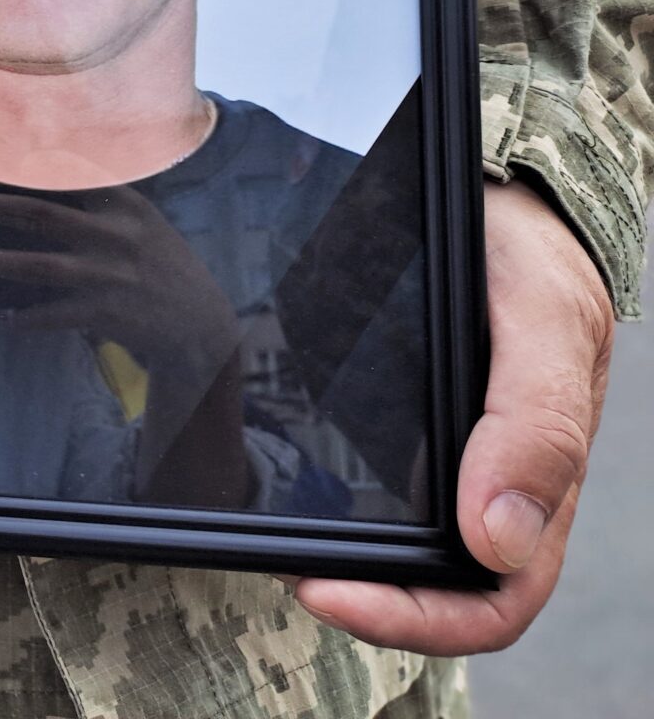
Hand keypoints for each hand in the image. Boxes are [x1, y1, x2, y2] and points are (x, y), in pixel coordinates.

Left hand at [0, 187, 250, 505]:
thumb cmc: (164, 267)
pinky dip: (27, 318)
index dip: (26, 166)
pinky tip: (6, 319)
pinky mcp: (105, 312)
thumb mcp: (144, 223)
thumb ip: (105, 201)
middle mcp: (113, 235)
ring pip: (37, 266)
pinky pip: (53, 314)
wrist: (201, 324)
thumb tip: (53, 174)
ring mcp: (107, 275)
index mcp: (124, 206)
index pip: (69, 176)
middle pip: (40, 214)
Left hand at [294, 180, 614, 653]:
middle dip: (358, 596)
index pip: (491, 600)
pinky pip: (365, 484)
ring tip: (262, 534)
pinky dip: (321, 500)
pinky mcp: (398, 421)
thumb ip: (538, 422)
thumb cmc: (527, 253)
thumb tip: (500, 538)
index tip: (327, 591)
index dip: (415, 619)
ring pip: (395, 542)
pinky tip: (272, 480)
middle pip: (433, 586)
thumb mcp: (546, 318)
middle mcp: (488, 480)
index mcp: (538, 480)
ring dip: (333, 554)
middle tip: (278, 564)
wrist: (491, 189)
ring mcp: (443, 455)